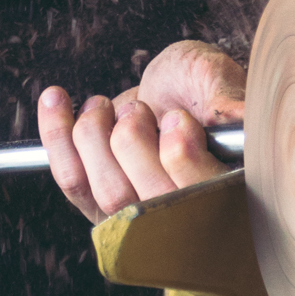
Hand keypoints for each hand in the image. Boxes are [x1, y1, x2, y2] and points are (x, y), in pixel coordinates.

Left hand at [38, 40, 244, 224]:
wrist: (166, 88)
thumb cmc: (196, 84)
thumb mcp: (216, 79)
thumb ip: (226, 97)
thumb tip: (239, 115)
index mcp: (225, 191)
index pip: (204, 203)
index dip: (185, 161)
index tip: (176, 119)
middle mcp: (182, 215)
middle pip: (151, 202)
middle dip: (135, 143)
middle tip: (139, 109)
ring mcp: (137, 215)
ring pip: (110, 194)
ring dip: (96, 136)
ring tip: (105, 106)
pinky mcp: (99, 202)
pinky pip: (73, 181)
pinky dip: (57, 136)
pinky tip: (55, 98)